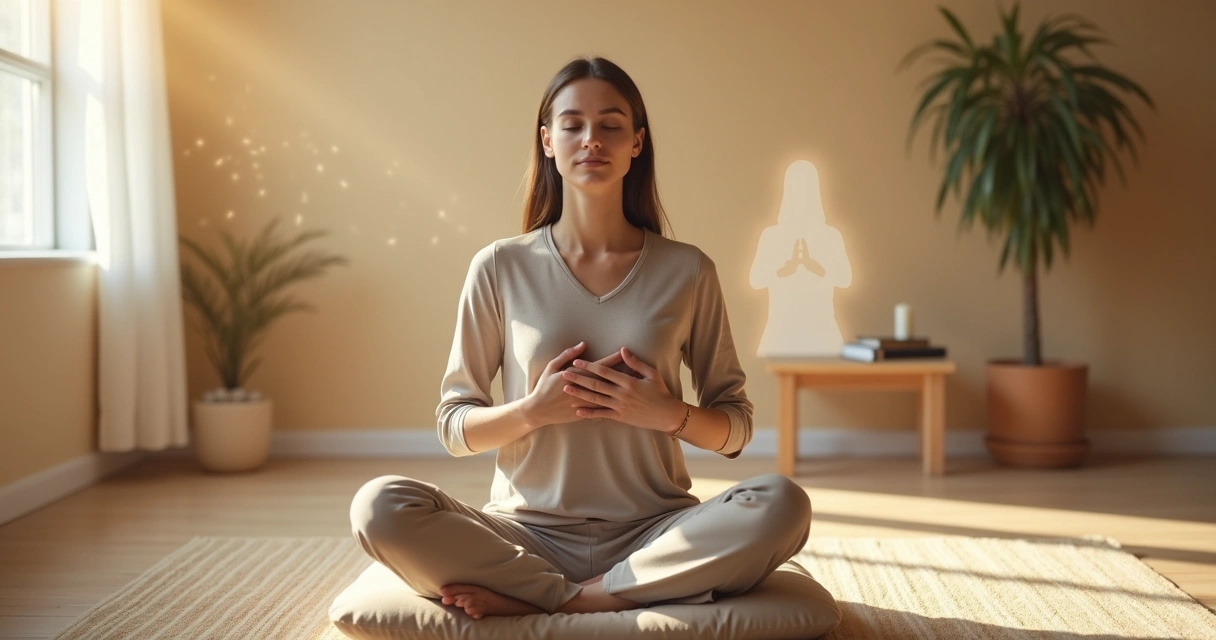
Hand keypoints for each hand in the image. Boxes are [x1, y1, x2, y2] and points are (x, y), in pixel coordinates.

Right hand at [523, 343, 626, 427]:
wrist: (538, 411)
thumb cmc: (544, 387)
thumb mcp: (552, 367)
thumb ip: (567, 355)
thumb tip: (583, 345)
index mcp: (577, 377)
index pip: (600, 366)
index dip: (613, 359)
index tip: (624, 352)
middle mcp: (584, 390)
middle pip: (607, 380)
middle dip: (622, 373)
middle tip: (635, 367)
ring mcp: (585, 403)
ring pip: (607, 396)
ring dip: (620, 391)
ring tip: (634, 386)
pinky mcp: (584, 414)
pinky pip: (601, 411)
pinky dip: (612, 406)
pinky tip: (622, 404)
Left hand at [562, 347, 686, 432]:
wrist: (666, 414)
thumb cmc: (660, 392)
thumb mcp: (651, 374)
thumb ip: (635, 362)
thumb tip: (622, 350)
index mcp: (628, 381)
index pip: (605, 371)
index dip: (590, 366)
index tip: (577, 361)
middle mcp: (622, 394)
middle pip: (596, 384)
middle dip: (579, 378)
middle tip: (565, 373)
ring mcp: (620, 406)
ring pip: (596, 399)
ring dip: (580, 394)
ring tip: (566, 389)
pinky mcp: (620, 417)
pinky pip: (602, 415)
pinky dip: (589, 413)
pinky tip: (577, 411)